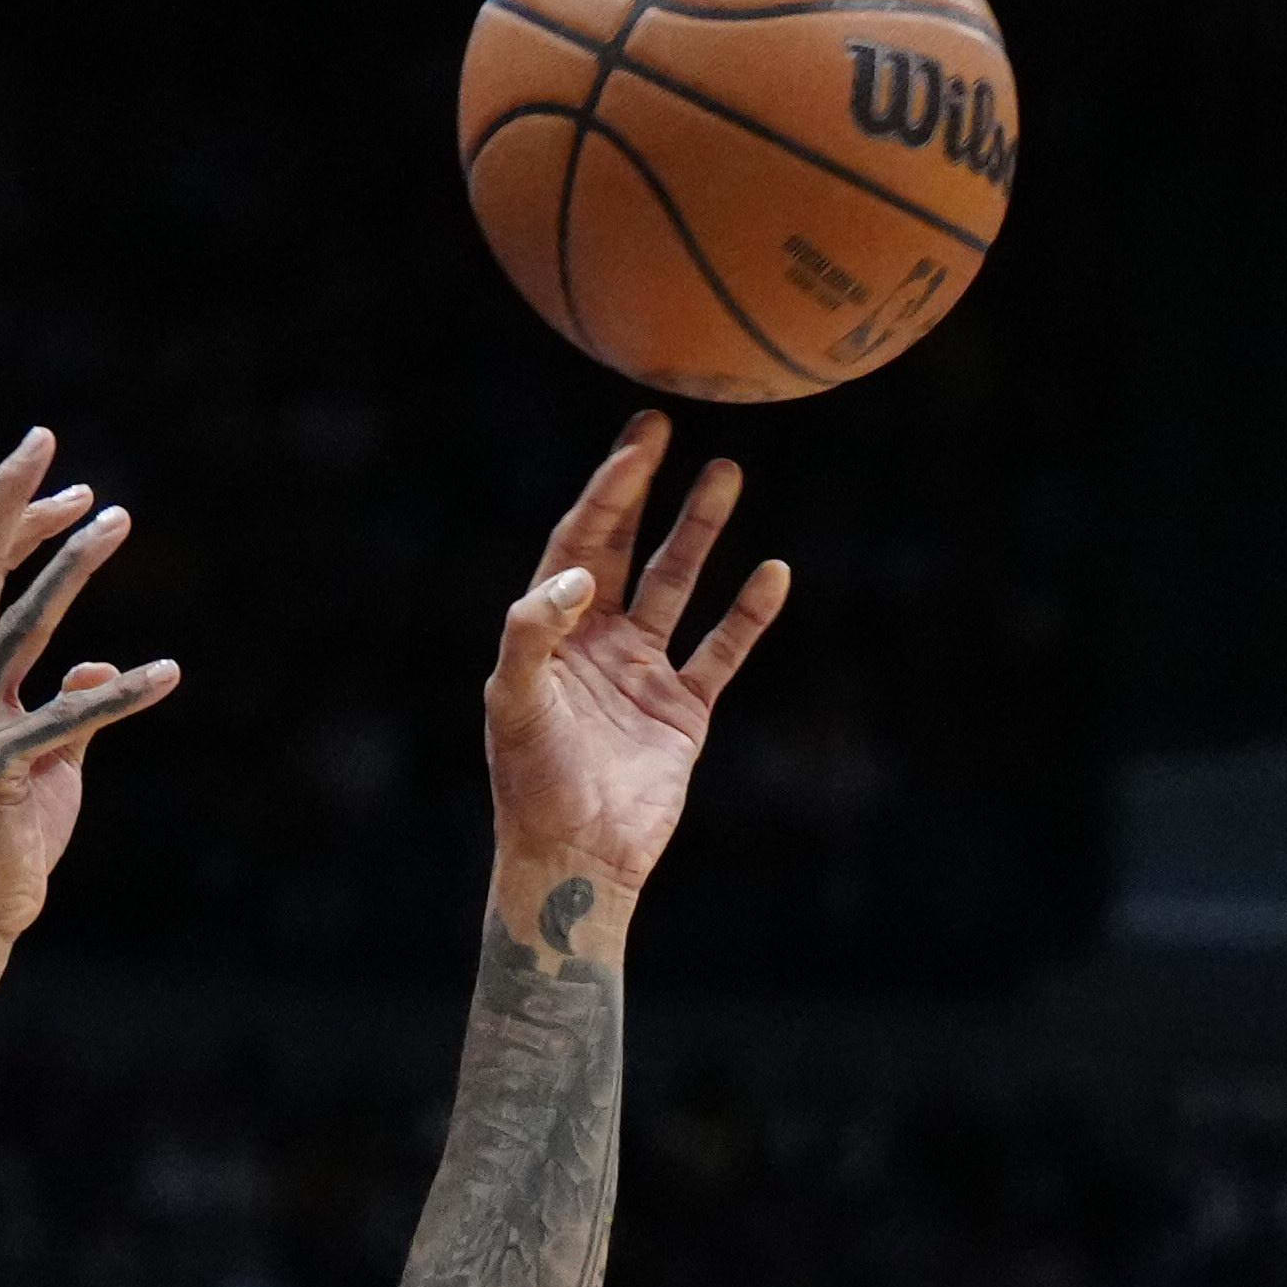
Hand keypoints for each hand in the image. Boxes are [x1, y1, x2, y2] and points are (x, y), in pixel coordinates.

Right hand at [0, 429, 182, 941]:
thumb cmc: (8, 822)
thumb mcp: (43, 750)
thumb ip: (64, 701)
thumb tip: (90, 667)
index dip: (21, 521)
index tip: (72, 483)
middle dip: (17, 505)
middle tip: (53, 444)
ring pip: (23, 627)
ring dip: (71, 568)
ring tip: (116, 520)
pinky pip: (67, 720)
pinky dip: (120, 694)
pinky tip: (166, 672)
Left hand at [483, 417, 790, 889]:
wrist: (576, 858)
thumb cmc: (532, 782)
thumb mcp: (514, 700)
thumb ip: (535, 631)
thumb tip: (581, 574)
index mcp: (551, 632)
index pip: (581, 542)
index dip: (608, 491)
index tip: (637, 444)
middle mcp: (597, 641)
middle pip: (627, 547)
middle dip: (646, 489)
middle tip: (666, 427)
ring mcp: (644, 672)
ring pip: (679, 586)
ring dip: (701, 532)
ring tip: (726, 475)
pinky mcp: (684, 711)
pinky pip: (722, 650)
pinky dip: (748, 614)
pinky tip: (773, 571)